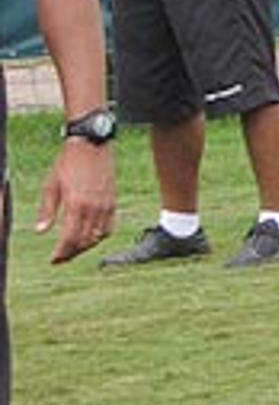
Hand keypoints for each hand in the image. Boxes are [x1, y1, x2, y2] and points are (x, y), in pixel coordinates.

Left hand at [37, 142, 114, 263]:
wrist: (91, 145)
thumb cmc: (68, 163)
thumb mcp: (51, 185)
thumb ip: (47, 210)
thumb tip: (40, 231)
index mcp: (76, 204)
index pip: (70, 238)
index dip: (61, 252)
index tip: (54, 260)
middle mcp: (94, 208)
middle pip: (84, 241)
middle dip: (72, 253)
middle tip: (61, 258)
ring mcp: (106, 205)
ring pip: (98, 237)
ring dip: (85, 246)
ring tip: (74, 249)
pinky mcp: (112, 201)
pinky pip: (109, 227)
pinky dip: (99, 236)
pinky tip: (90, 237)